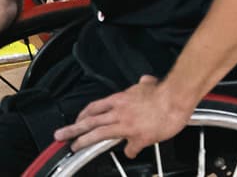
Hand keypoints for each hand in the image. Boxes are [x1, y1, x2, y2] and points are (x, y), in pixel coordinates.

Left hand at [55, 76, 192, 156]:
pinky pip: (129, 148)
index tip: (78, 120)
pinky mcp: (137, 136)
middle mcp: (119, 110)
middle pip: (90, 120)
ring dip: (84, 140)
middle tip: (60, 135)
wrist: (176, 96)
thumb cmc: (164, 90)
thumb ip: (143, 84)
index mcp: (121, 98)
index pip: (96, 107)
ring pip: (98, 133)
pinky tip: (129, 154)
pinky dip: (129, 152)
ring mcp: (126, 124)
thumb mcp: (149, 83)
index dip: (84, 115)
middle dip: (73, 128)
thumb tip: (144, 81)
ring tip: (74, 146)